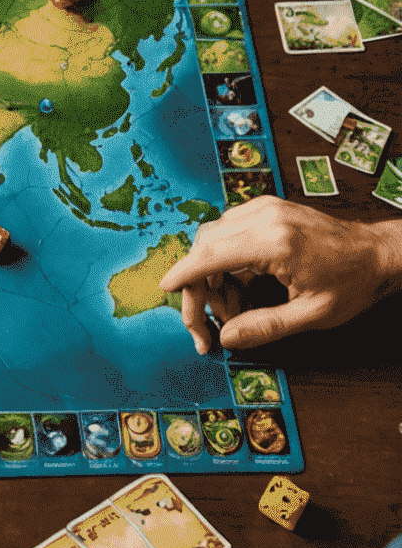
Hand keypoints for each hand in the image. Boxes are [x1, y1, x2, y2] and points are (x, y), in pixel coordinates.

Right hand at [159, 197, 401, 351]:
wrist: (380, 253)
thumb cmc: (354, 282)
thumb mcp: (313, 314)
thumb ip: (266, 327)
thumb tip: (226, 339)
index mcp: (275, 241)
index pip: (210, 255)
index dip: (183, 273)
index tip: (166, 288)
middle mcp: (265, 217)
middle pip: (206, 247)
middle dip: (199, 286)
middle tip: (209, 324)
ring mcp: (265, 209)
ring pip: (215, 240)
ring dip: (214, 276)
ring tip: (235, 309)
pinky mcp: (267, 209)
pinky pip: (229, 232)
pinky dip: (226, 260)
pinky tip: (242, 286)